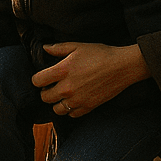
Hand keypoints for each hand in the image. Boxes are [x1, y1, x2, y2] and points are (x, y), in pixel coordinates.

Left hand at [32, 43, 149, 118]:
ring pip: (56, 109)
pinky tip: (74, 100)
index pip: (37, 81)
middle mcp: (67, 87)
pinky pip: (72, 115)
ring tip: (62, 95)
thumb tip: (44, 48)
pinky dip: (70, 109)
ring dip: (56, 103)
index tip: (43, 77)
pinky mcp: (88, 107)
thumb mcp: (78, 46)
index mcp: (62, 70)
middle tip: (51, 86)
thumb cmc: (100, 54)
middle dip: (45, 92)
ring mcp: (77, 99)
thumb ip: (58, 48)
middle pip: (44, 97)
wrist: (122, 67)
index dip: (38, 79)